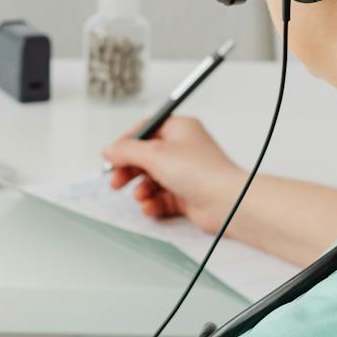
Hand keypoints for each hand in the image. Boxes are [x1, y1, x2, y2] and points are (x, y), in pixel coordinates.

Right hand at [102, 116, 244, 233]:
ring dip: (141, 189)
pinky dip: (153, 203)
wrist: (226, 201)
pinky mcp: (187, 195)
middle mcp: (183, 150)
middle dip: (129, 171)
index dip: (127, 143)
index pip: (146, 130)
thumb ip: (126, 150)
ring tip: (141, 196)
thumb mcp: (154, 154)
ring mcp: (185, 173)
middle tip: (116, 181)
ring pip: (152, 180)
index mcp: (179, 129)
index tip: (112, 156)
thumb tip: (109, 149)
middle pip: (145, 157)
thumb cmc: (201, 171)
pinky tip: (151, 207)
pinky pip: (162, 198)